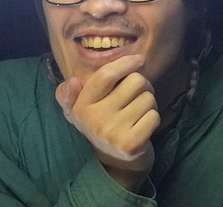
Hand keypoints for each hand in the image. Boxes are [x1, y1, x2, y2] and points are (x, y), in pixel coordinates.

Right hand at [55, 54, 159, 189]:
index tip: (139, 60)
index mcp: (81, 106)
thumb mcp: (80, 110)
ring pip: (148, 98)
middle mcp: (94, 120)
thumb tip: (70, 83)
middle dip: (142, 86)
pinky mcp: (130, 144)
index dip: (125, 63)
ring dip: (149, 103)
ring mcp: (112, 133)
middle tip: (135, 97)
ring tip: (138, 113)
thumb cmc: (102, 124)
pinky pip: (154, 116)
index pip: (106, 75)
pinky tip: (143, 126)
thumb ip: (68, 94)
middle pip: (135, 81)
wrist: (115, 162)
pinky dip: (153, 118)